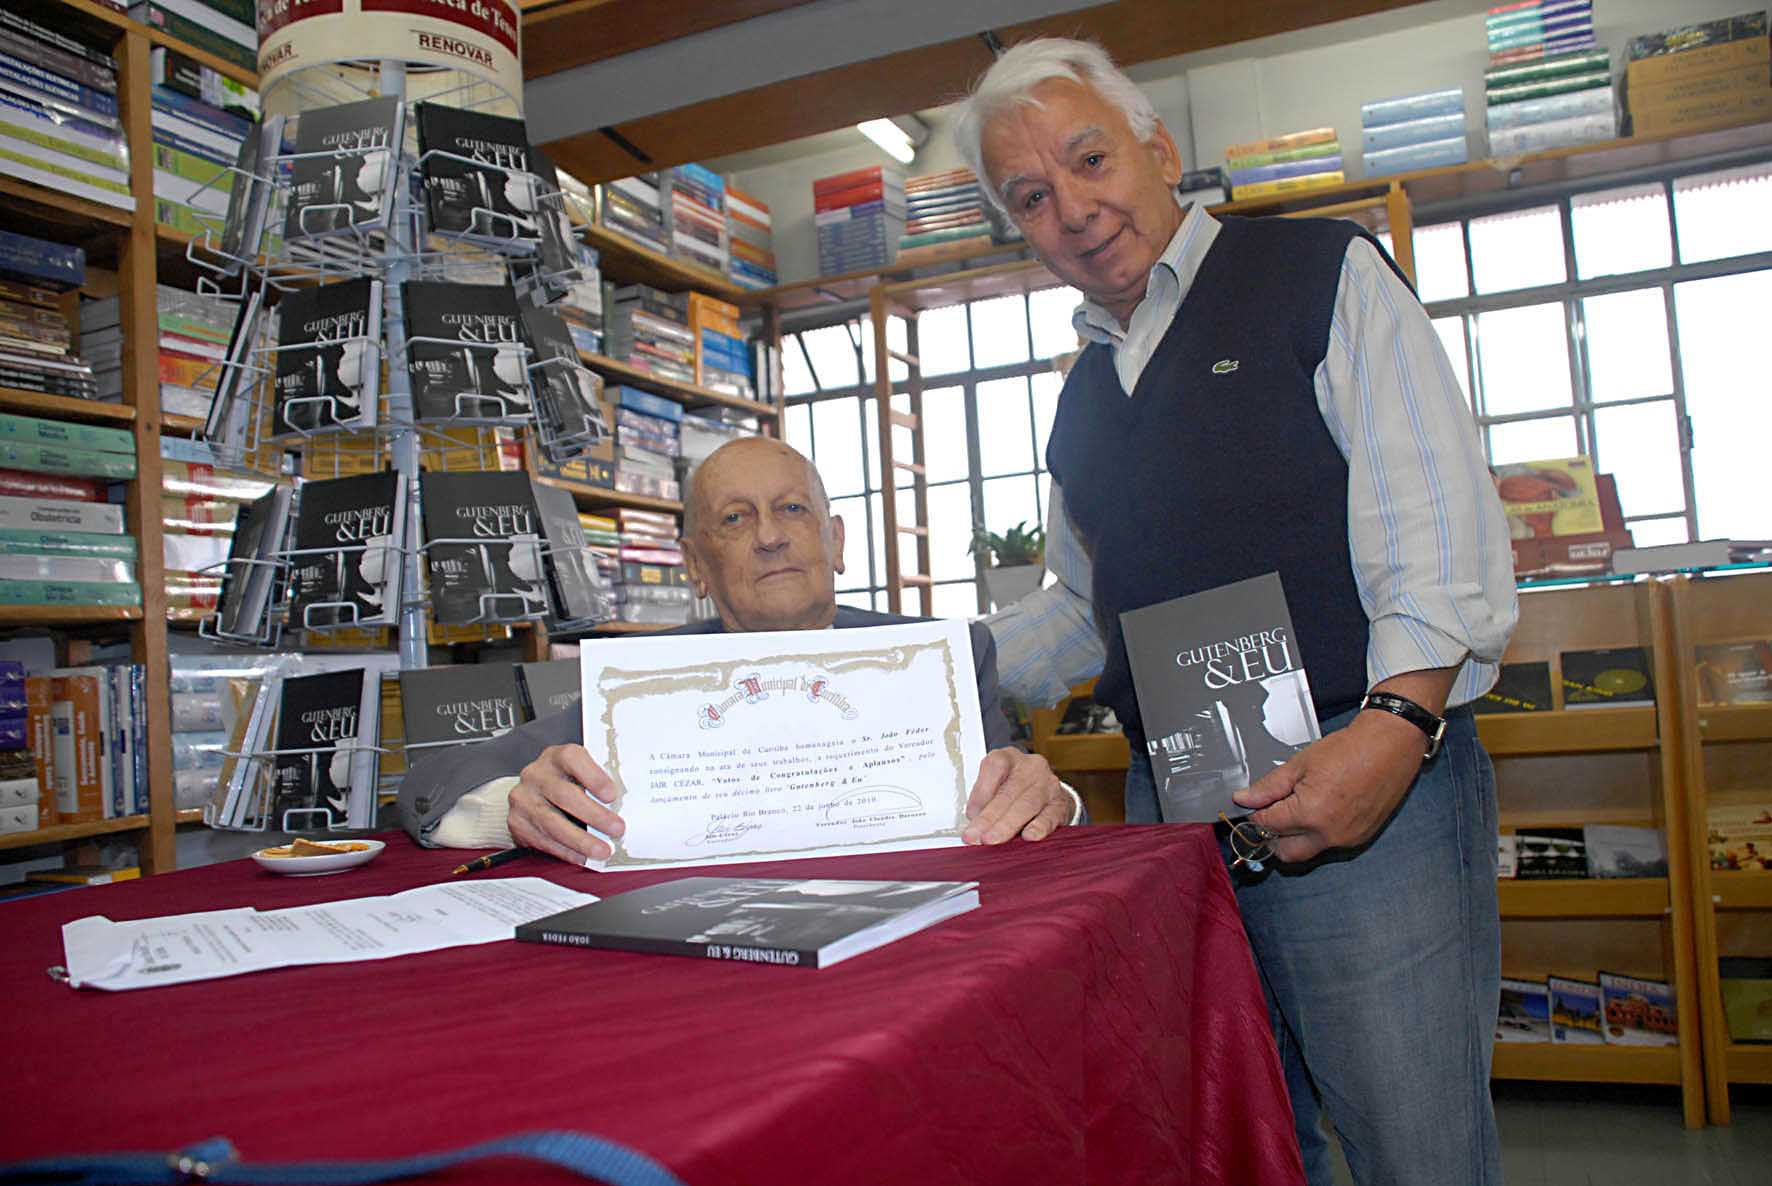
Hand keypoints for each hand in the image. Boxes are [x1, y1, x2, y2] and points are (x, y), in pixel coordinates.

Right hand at [505, 743, 626, 865]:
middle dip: (594, 816)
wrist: (531, 793)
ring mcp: (523, 798)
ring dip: (581, 840)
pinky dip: (565, 851)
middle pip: (565, 795)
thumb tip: (626, 805)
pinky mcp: (517, 822)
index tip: (612, 795)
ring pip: (553, 823)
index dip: (594, 777)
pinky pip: (543, 840)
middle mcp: (536, 774)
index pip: (573, 759)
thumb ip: (598, 784)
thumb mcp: (580, 774)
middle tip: (617, 829)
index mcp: (556, 756)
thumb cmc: (565, 783)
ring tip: (602, 850)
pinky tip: (581, 857)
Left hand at [962, 748, 1070, 844]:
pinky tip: (1028, 836)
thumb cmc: (1015, 791)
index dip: (981, 791)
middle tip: (976, 836)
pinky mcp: (1061, 804)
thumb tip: (975, 819)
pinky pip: (1049, 816)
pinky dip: (1038, 827)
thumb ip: (983, 800)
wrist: (1047, 795)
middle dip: (989, 817)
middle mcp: (1030, 767)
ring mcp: (1048, 785)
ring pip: (1027, 805)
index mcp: (1009, 757)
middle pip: (1008, 792)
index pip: (995, 767)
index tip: (970, 814)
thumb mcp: (995, 787)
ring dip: (1007, 825)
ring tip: (992, 839)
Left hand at [1231, 710, 1426, 862]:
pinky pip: (1329, 845)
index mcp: (1309, 814)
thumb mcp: (1299, 764)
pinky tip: (1321, 809)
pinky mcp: (1360, 838)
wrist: (1389, 746)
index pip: (1267, 826)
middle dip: (1272, 836)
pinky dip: (1317, 834)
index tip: (1254, 805)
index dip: (1256, 814)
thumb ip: (1268, 787)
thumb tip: (1244, 800)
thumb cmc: (1349, 750)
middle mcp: (1328, 834)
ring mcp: (1346, 839)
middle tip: (1271, 813)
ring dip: (1295, 837)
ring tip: (1298, 807)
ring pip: (1307, 852)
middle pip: (1284, 852)